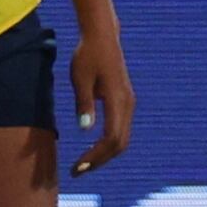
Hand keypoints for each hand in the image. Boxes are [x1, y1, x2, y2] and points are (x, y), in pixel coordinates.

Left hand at [69, 28, 133, 176]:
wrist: (103, 36)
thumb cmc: (88, 55)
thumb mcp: (80, 78)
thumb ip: (84, 103)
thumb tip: (86, 130)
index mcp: (118, 100)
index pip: (111, 138)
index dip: (96, 155)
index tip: (78, 166)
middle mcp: (128, 105)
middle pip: (120, 144)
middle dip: (100, 160)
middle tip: (78, 171)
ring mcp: (128, 104)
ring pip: (122, 139)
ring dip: (104, 154)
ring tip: (83, 163)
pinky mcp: (125, 102)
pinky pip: (120, 130)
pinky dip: (107, 144)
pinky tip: (92, 148)